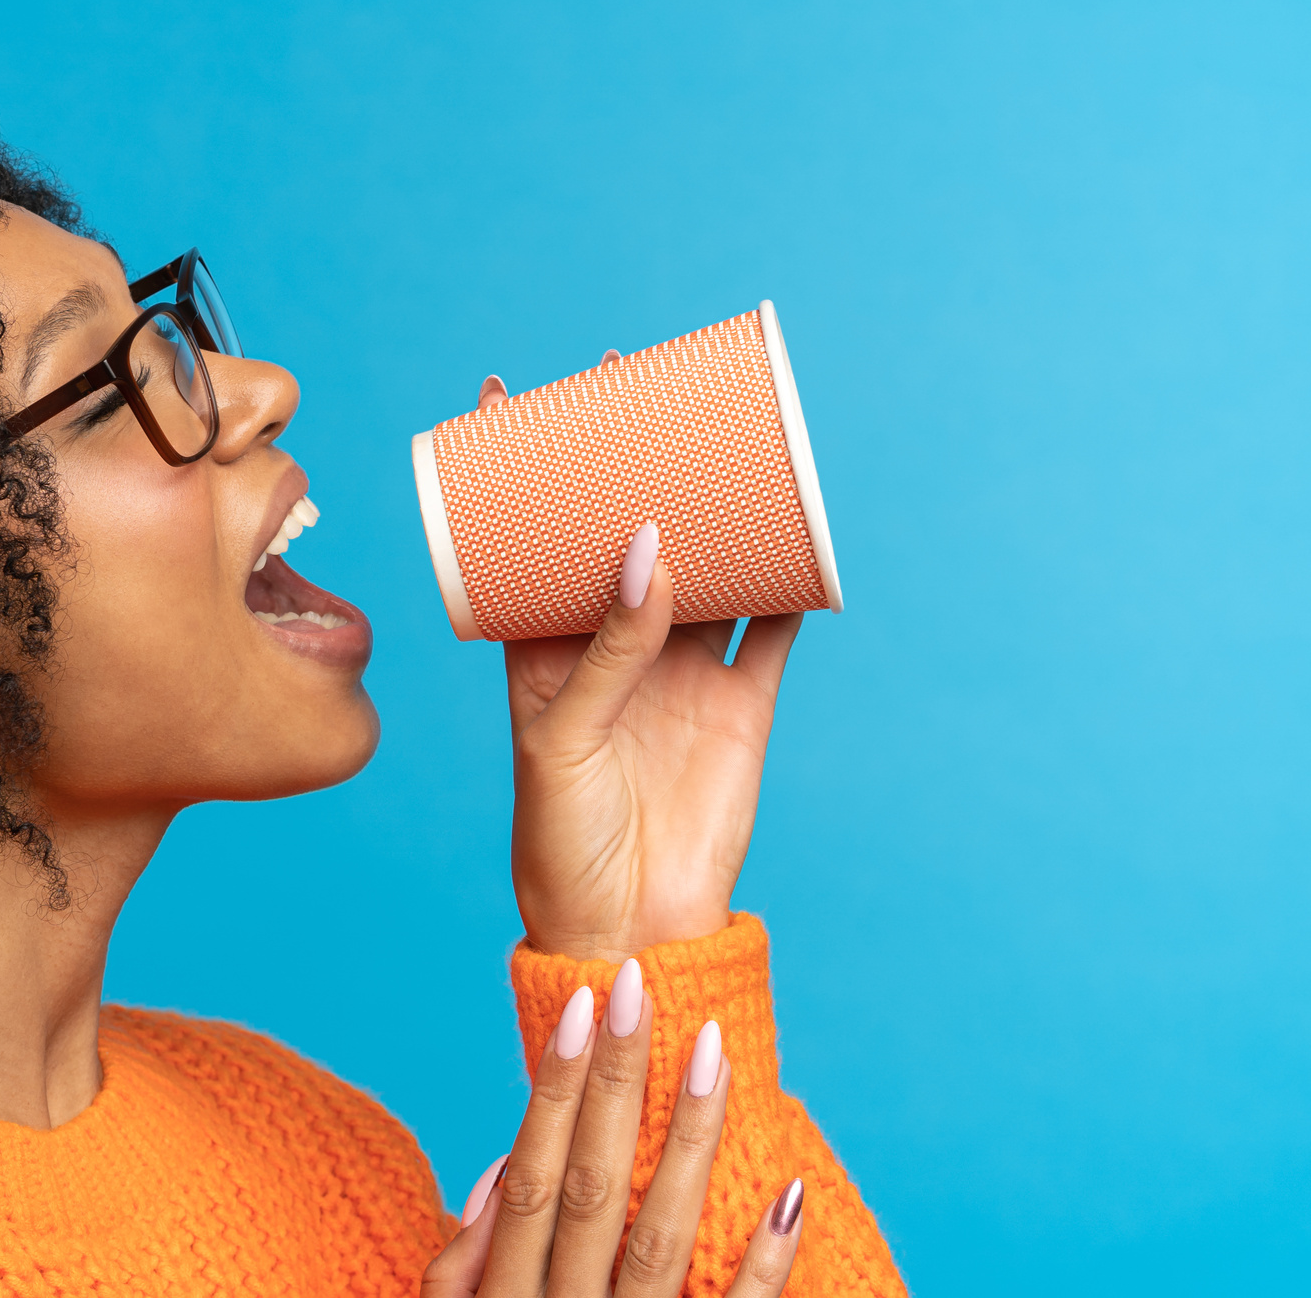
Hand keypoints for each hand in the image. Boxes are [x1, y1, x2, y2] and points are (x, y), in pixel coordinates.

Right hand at [422, 960, 805, 1296]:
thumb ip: (464, 1265)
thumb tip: (500, 1164)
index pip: (529, 1175)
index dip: (552, 1088)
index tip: (582, 1001)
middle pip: (589, 1189)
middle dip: (614, 1084)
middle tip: (641, 987)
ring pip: (659, 1240)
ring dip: (690, 1143)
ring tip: (716, 1053)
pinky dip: (766, 1264)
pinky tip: (794, 1191)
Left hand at [475, 371, 804, 960]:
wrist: (630, 929)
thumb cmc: (559, 844)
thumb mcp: (559, 740)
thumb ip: (603, 650)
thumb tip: (647, 547)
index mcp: (543, 652)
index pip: (521, 542)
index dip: (510, 473)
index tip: (505, 392)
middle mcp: (615, 648)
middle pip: (623, 534)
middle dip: (628, 462)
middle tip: (632, 382)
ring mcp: (682, 670)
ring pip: (705, 565)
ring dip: (717, 508)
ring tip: (728, 437)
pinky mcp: (743, 703)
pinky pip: (774, 626)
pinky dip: (794, 582)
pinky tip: (806, 531)